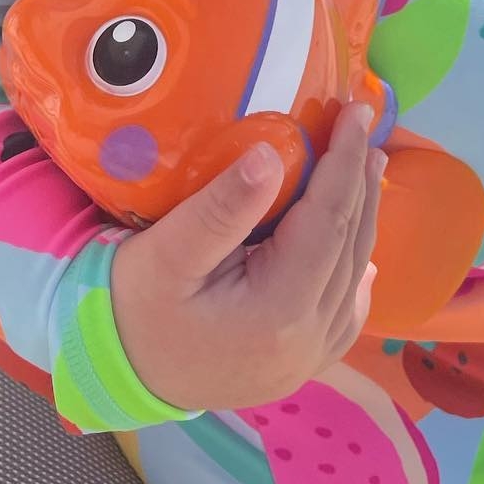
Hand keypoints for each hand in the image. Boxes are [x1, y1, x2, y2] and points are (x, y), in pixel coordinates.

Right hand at [109, 105, 383, 412]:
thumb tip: (271, 156)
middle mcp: (306, 339)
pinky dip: (356, 272)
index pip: (329, 220)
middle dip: (359, 180)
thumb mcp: (168, 250)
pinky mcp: (298, 367)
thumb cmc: (135, 305)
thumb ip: (222, 206)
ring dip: (361, 217)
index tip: (356, 111)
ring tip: (367, 166)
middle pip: (349, 244)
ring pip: (353, 274)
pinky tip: (362, 254)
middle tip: (365, 125)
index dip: (345, 162)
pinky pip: (345, 314)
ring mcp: (307, 360)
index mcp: (279, 308)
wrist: (117, 372)